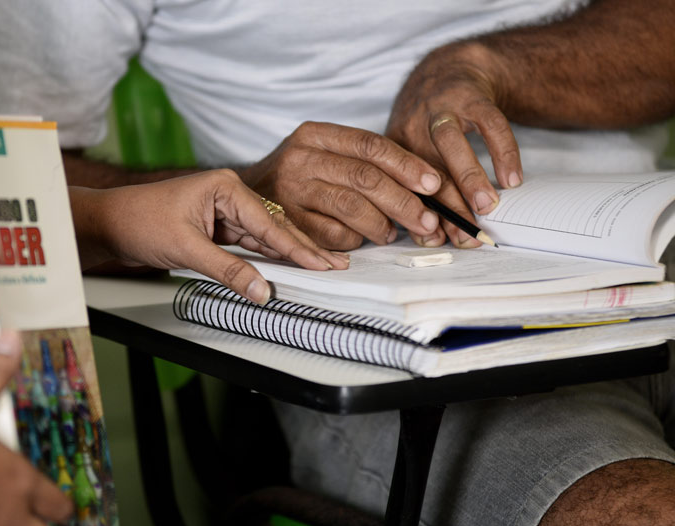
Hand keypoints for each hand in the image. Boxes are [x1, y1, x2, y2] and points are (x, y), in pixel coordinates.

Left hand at [82, 169, 348, 303]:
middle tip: (336, 265)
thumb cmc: (138, 221)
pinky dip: (266, 258)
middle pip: (274, 227)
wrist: (109, 223)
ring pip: (264, 238)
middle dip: (304, 249)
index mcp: (225, 187)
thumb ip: (228, 271)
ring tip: (320, 267)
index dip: (298, 248)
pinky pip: (248, 245)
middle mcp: (228, 196)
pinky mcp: (216, 228)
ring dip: (289, 255)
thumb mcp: (187, 249)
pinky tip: (286, 268)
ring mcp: (223, 212)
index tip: (323, 264)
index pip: (270, 223)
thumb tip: (261, 290)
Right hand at [237, 121, 443, 250]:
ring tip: (392, 233)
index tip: (433, 184)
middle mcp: (300, 158)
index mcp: (315, 135)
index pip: (370, 145)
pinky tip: (360, 240)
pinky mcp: (285, 223)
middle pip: (364, 177)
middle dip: (403, 202)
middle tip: (428, 222)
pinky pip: (331, 234)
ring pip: (350, 206)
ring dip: (381, 225)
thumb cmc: (297, 178)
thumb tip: (425, 186)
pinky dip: (353, 240)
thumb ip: (364, 163)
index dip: (406, 165)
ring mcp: (289, 191)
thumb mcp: (323, 155)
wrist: (240, 197)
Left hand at [386, 41, 522, 247]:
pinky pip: (489, 124)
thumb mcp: (413, 152)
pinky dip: (503, 152)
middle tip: (466, 235)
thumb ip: (421, 192)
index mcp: (392, 147)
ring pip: (450, 144)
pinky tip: (512, 180)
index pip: (402, 187)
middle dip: (447, 205)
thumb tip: (433, 239)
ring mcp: (440, 107)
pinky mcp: (471, 95)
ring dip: (469, 178)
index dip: (418, 214)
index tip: (435, 241)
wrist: (448, 68)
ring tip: (487, 208)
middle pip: (425, 170)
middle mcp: (411, 125)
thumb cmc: (428, 125)